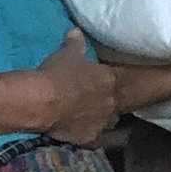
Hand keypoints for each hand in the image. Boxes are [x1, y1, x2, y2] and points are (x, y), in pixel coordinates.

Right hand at [31, 29, 123, 145]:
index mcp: (110, 81)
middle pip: (119, 104)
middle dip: (112, 101)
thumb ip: (74, 44)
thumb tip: (76, 32)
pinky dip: (87, 133)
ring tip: (90, 114)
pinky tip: (77, 130)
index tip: (118, 83)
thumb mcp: (66, 55)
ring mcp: (101, 124)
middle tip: (102, 99)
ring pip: (109, 122)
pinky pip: (93, 137)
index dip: (124, 82)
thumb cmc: (58, 74)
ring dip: (102, 118)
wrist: (41, 103)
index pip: (129, 82)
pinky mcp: (88, 139)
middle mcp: (111, 105)